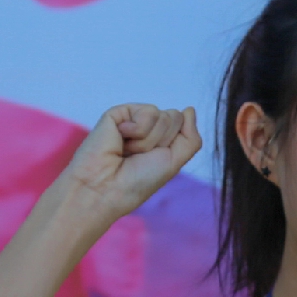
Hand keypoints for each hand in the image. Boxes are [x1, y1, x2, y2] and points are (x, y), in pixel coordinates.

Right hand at [57, 104, 201, 227]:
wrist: (106, 187)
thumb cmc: (137, 182)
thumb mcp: (174, 163)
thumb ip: (191, 138)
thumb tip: (190, 109)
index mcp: (161, 141)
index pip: (184, 125)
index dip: (173, 144)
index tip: (154, 161)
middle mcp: (148, 128)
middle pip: (175, 118)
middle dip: (162, 141)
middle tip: (139, 156)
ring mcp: (133, 119)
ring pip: (163, 115)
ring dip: (148, 140)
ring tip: (128, 151)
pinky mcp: (119, 113)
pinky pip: (147, 112)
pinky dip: (138, 130)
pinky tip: (120, 139)